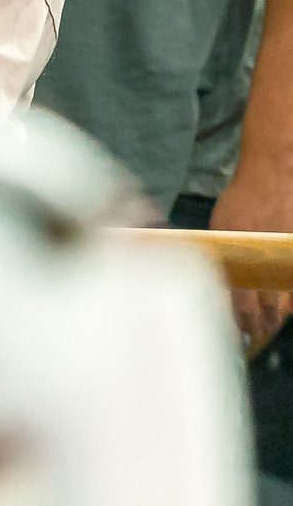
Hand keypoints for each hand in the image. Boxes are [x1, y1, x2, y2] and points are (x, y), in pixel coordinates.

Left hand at [209, 169, 292, 353]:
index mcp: (239, 256)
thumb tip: (219, 279)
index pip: (239, 302)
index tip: (235, 329)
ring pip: (284, 298)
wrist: (272, 174)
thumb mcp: (220, 226)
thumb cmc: (242, 198)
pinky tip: (289, 306)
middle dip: (259, 322)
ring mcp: (284, 257)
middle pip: (264, 305)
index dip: (237, 320)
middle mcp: (264, 260)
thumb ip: (220, 253)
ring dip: (276, 313)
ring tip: (272, 324)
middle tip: (256, 331)